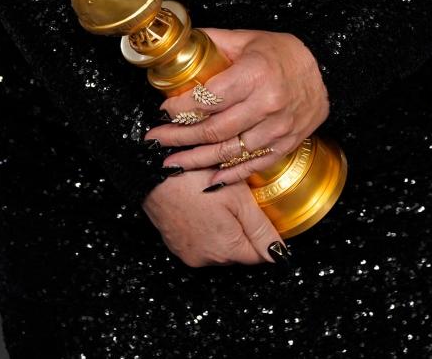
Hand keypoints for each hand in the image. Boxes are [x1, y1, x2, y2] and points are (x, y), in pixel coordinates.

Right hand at [141, 171, 290, 267]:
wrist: (152, 173)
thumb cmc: (196, 180)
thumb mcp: (239, 198)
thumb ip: (261, 228)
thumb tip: (279, 254)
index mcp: (227, 250)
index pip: (259, 255)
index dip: (264, 234)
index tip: (261, 212)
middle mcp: (207, 259)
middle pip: (239, 251)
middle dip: (243, 230)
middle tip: (240, 200)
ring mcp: (188, 253)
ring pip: (219, 246)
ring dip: (224, 229)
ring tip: (219, 200)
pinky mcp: (175, 244)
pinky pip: (200, 241)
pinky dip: (205, 227)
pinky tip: (202, 205)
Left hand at [143, 27, 329, 185]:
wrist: (325, 71)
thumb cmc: (282, 52)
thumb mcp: (248, 38)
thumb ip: (213, 42)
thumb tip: (180, 44)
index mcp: (255, 74)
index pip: (208, 98)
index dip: (181, 107)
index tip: (163, 110)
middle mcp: (267, 104)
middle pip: (213, 129)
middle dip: (179, 136)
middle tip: (156, 138)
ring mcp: (277, 129)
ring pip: (228, 152)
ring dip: (196, 160)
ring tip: (171, 162)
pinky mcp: (285, 145)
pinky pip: (251, 165)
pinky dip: (228, 175)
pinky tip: (207, 179)